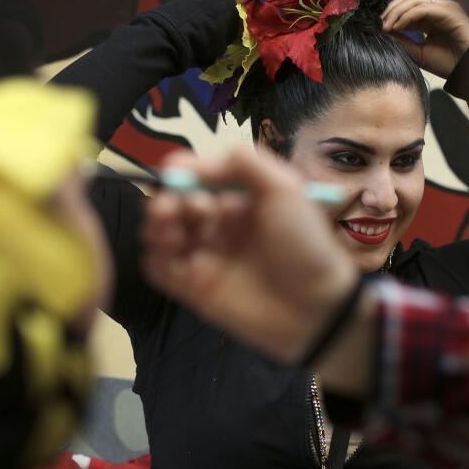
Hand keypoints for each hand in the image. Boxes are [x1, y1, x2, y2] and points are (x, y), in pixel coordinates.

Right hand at [140, 147, 359, 363]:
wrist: (314, 307)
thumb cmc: (305, 244)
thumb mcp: (285, 188)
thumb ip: (245, 163)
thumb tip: (194, 161)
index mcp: (239, 200)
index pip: (197, 177)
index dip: (181, 172)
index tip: (174, 171)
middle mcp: (218, 226)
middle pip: (174, 204)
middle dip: (168, 199)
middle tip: (179, 208)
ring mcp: (205, 257)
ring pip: (161, 234)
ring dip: (156, 226)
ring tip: (172, 230)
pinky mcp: (194, 289)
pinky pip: (159, 269)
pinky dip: (154, 258)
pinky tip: (167, 254)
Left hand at [382, 0, 468, 78]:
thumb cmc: (448, 63)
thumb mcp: (419, 53)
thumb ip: (402, 41)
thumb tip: (383, 32)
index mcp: (431, 16)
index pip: (407, 6)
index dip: (391, 14)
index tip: (378, 27)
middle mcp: (438, 8)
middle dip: (391, 10)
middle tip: (380, 24)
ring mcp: (445, 7)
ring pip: (414, 1)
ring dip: (397, 12)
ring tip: (386, 27)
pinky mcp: (450, 11)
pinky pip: (423, 8)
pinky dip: (408, 16)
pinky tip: (398, 27)